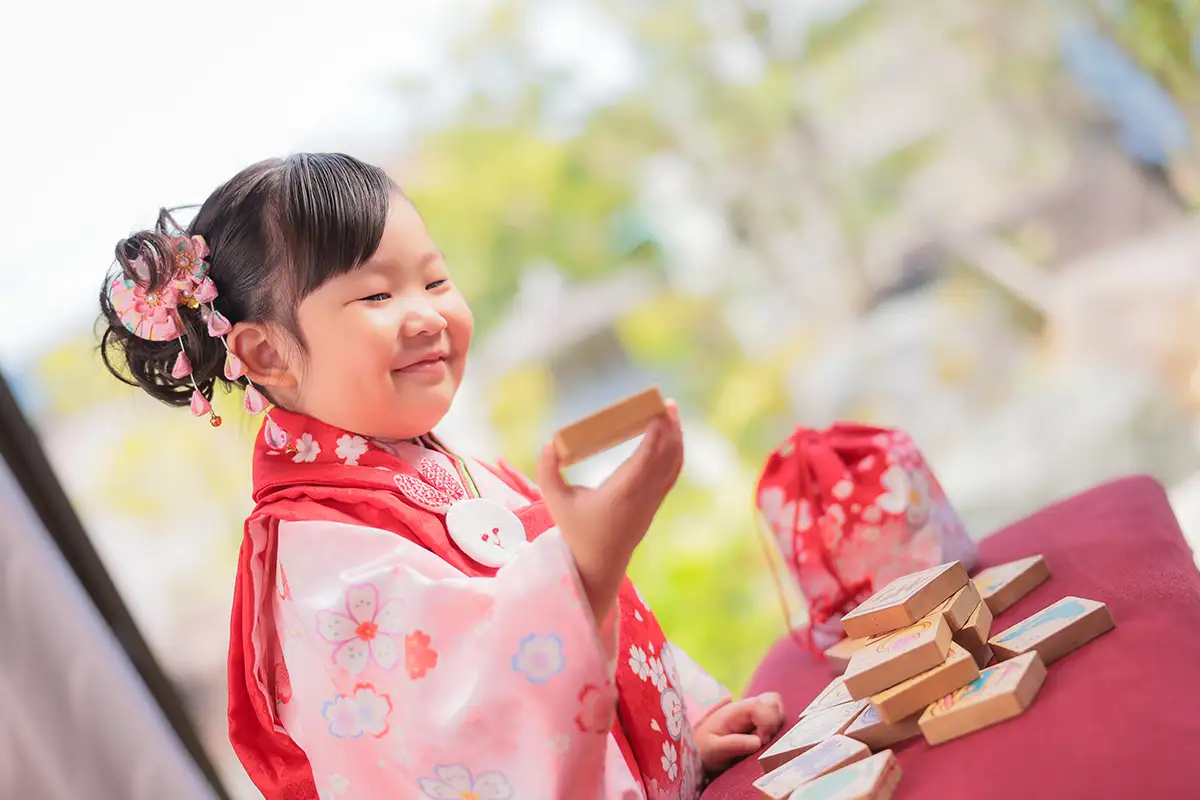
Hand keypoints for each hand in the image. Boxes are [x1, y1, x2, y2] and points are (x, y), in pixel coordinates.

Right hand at [535, 401, 683, 621]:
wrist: (597, 565)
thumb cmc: (575, 530)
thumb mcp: (555, 501)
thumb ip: (548, 471)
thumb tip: (550, 443)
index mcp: (622, 494)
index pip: (646, 459)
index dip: (656, 434)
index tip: (657, 411)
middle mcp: (643, 496)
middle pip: (666, 457)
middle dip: (670, 428)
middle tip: (666, 402)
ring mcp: (652, 501)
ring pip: (673, 465)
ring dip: (676, 437)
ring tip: (671, 412)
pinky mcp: (654, 504)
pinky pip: (671, 474)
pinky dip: (674, 452)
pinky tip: (670, 436)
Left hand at [694, 692, 785, 774]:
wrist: (699, 753)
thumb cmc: (703, 750)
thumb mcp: (714, 749)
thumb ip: (733, 744)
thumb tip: (758, 741)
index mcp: (735, 711)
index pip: (759, 704)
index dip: (766, 722)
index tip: (761, 741)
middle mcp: (746, 709)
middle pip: (773, 701)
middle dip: (775, 721)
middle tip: (764, 740)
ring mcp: (753, 716)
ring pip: (777, 710)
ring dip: (776, 726)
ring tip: (763, 742)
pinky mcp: (758, 725)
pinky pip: (776, 721)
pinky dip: (776, 730)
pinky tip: (765, 743)